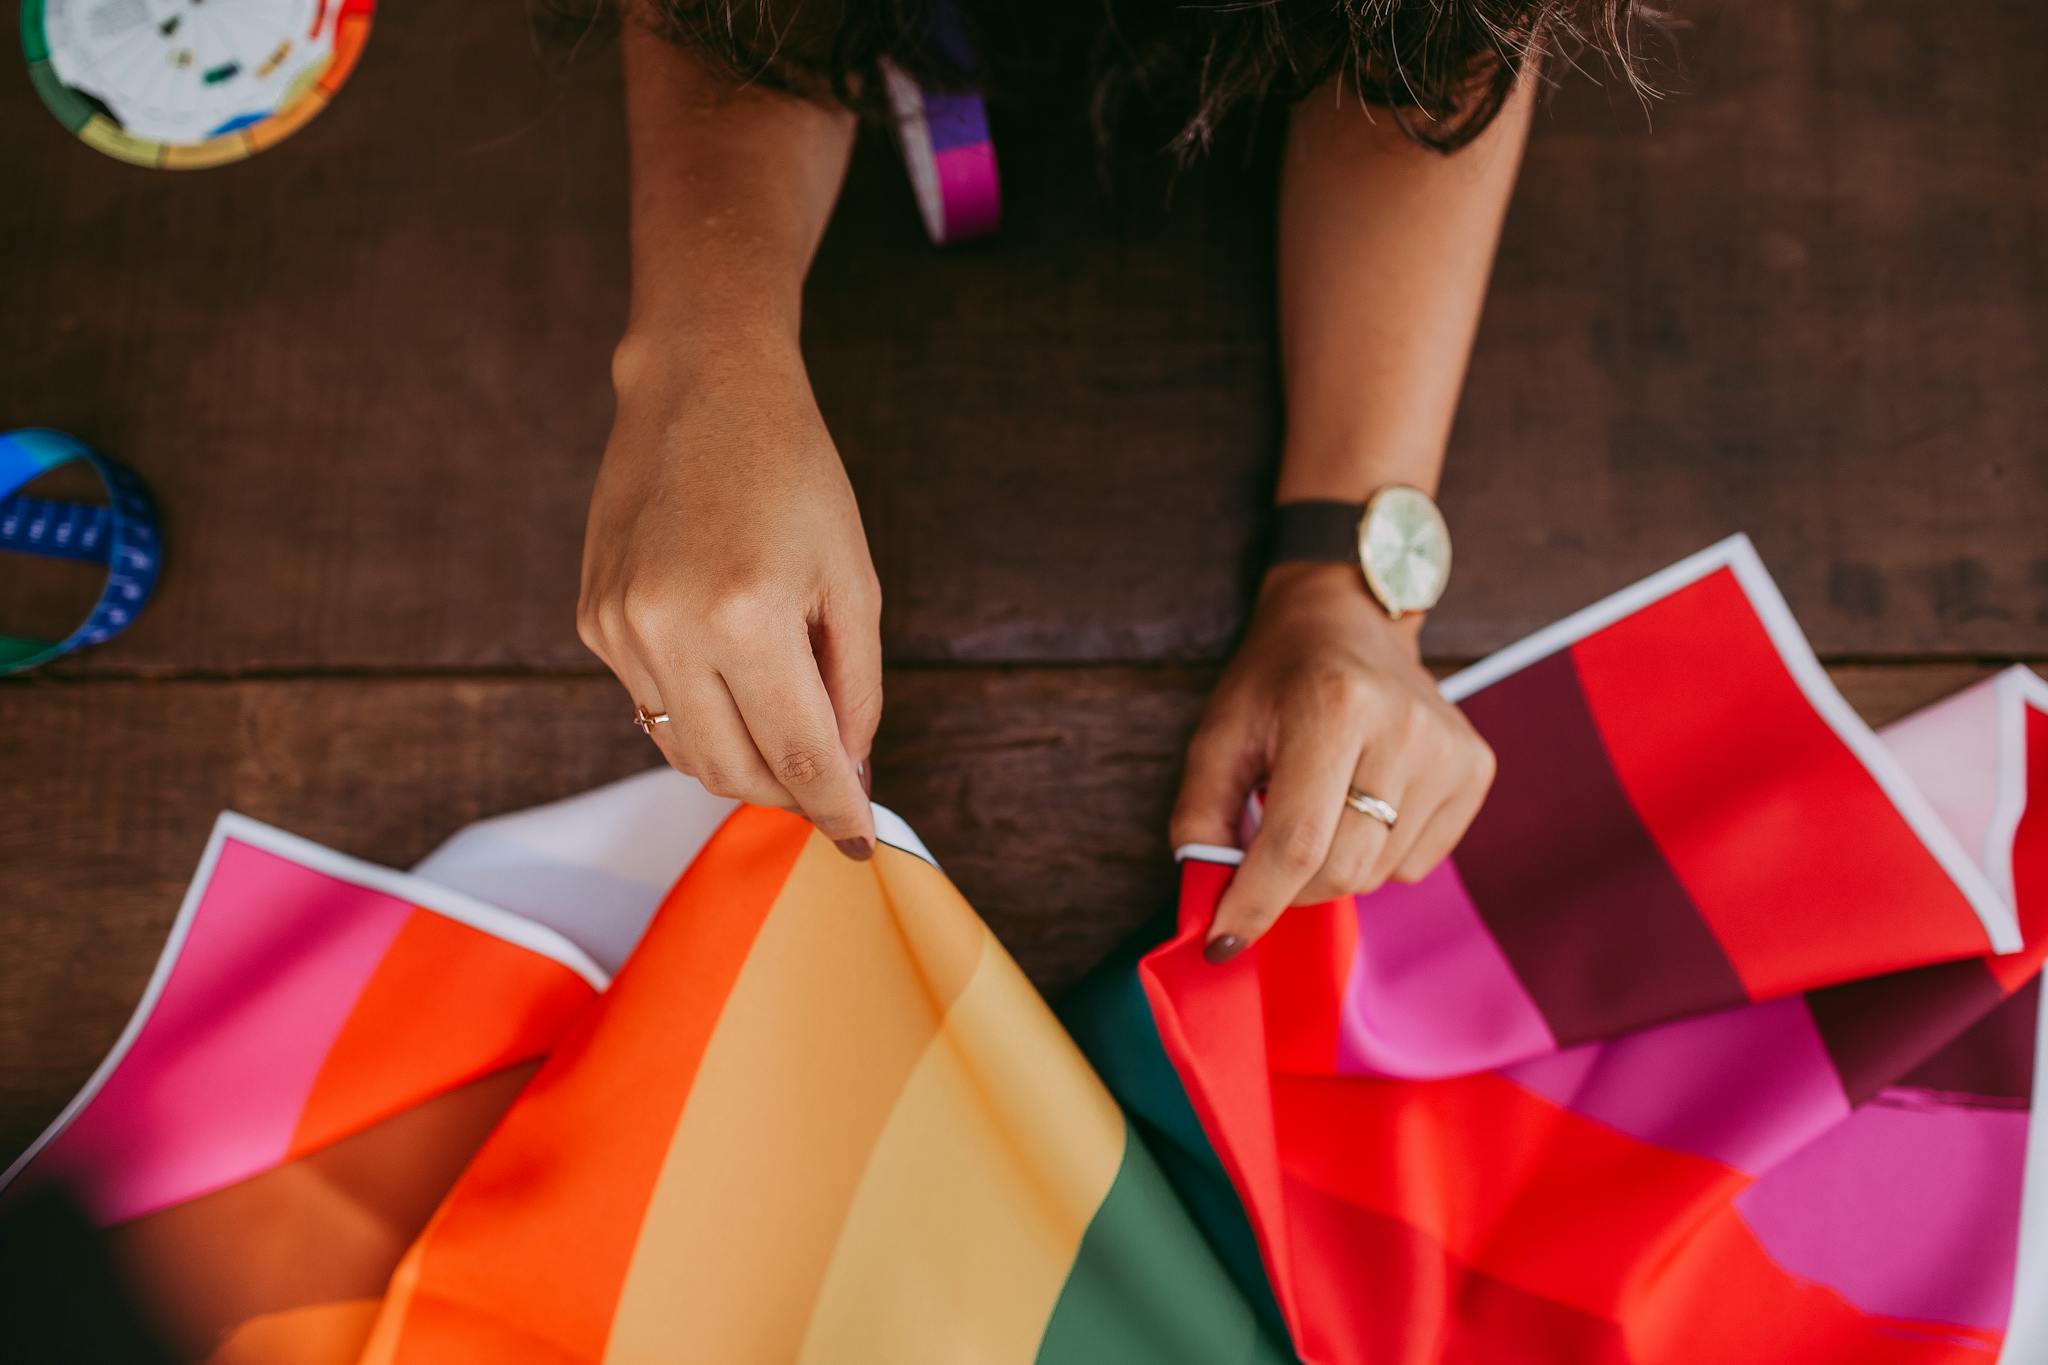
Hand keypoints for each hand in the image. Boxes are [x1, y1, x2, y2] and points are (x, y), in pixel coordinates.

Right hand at [578, 337, 881, 857]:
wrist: (699, 387)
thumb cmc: (793, 474)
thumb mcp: (853, 580)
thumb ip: (855, 689)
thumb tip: (848, 774)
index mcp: (748, 614)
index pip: (799, 756)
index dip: (834, 809)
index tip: (858, 838)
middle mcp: (669, 628)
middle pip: (733, 773)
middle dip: (788, 794)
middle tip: (827, 783)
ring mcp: (619, 627)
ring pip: (685, 751)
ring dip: (742, 762)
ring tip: (784, 727)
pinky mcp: (592, 619)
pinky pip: (650, 706)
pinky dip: (700, 714)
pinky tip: (729, 673)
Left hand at [1170, 562, 1495, 960]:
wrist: (1348, 622)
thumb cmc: (1275, 680)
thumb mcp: (1219, 735)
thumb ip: (1202, 819)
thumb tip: (1207, 904)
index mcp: (1334, 706)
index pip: (1296, 841)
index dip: (1256, 902)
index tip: (1225, 942)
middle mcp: (1404, 727)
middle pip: (1343, 869)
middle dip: (1292, 888)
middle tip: (1267, 861)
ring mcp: (1449, 750)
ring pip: (1379, 874)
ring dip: (1335, 867)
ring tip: (1320, 809)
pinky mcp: (1476, 768)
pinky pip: (1418, 863)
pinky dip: (1377, 854)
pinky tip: (1364, 801)